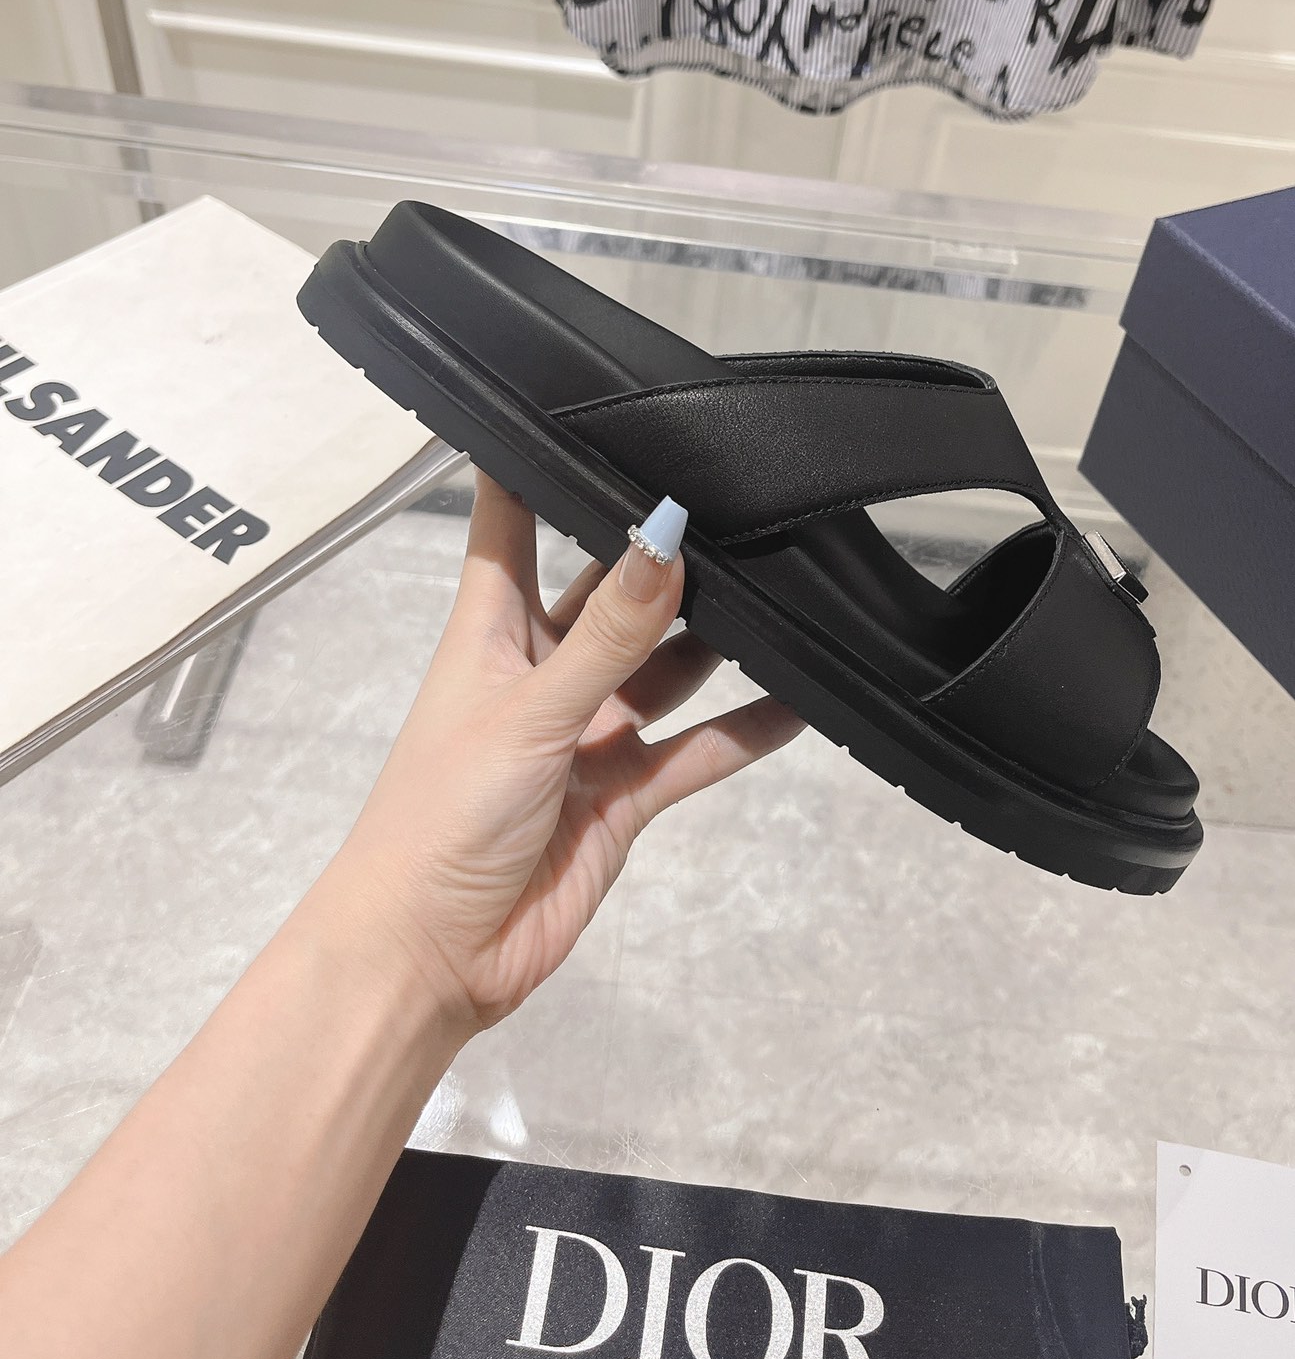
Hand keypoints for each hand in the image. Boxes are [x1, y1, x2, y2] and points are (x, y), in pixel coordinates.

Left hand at [333, 472, 803, 1035]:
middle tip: (739, 506)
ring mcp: (586, 733)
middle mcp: (542, 670)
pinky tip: (802, 700)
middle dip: (663, 557)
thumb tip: (665, 535)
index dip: (537, 462)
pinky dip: (744, 729)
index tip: (583, 401)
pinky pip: (695, 749)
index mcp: (491, 629)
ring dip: (715, 639)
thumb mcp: (529, 710)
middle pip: (611, 592)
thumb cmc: (439, 818)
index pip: (510, 521)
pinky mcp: (623, 796)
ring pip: (663, 667)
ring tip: (786, 588)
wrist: (428, 958)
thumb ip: (609, 632)